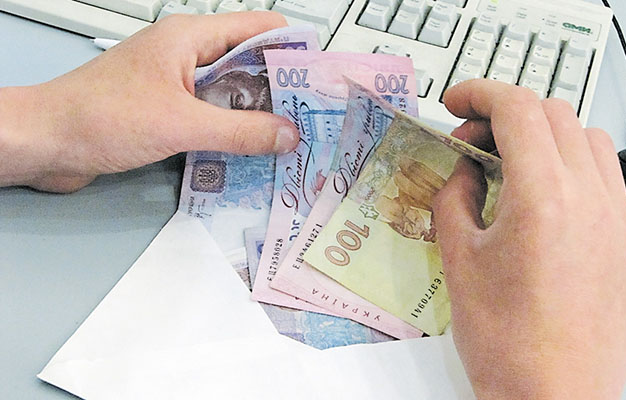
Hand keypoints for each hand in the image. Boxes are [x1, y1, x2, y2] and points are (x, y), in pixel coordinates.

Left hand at [0, 12, 298, 192]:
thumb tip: (286, 134)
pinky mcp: (166, 110)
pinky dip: (231, 131)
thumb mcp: (181, 124)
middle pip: (248, 64)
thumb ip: (240, 130)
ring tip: (287, 139)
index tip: (318, 76)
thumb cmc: (97, 117)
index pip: (257, 29)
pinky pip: (210, 116)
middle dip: (279, 90)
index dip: (292, 50)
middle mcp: (184, 56)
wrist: (47, 143)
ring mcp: (174, 84)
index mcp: (189, 37)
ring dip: (255, 115)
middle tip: (308, 117)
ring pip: (230, 94)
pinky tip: (248, 151)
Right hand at [433, 79, 625, 398]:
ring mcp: (618, 223)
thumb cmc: (505, 342)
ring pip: (590, 141)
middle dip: (508, 114)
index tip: (458, 102)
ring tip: (512, 168)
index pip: (518, 109)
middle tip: (474, 143)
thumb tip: (464, 169)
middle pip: (556, 114)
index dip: (481, 93)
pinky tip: (546, 202)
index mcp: (543, 198)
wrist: (553, 399)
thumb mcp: (459, 259)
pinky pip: (607, 182)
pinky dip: (574, 169)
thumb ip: (456, 197)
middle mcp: (591, 201)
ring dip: (547, 137)